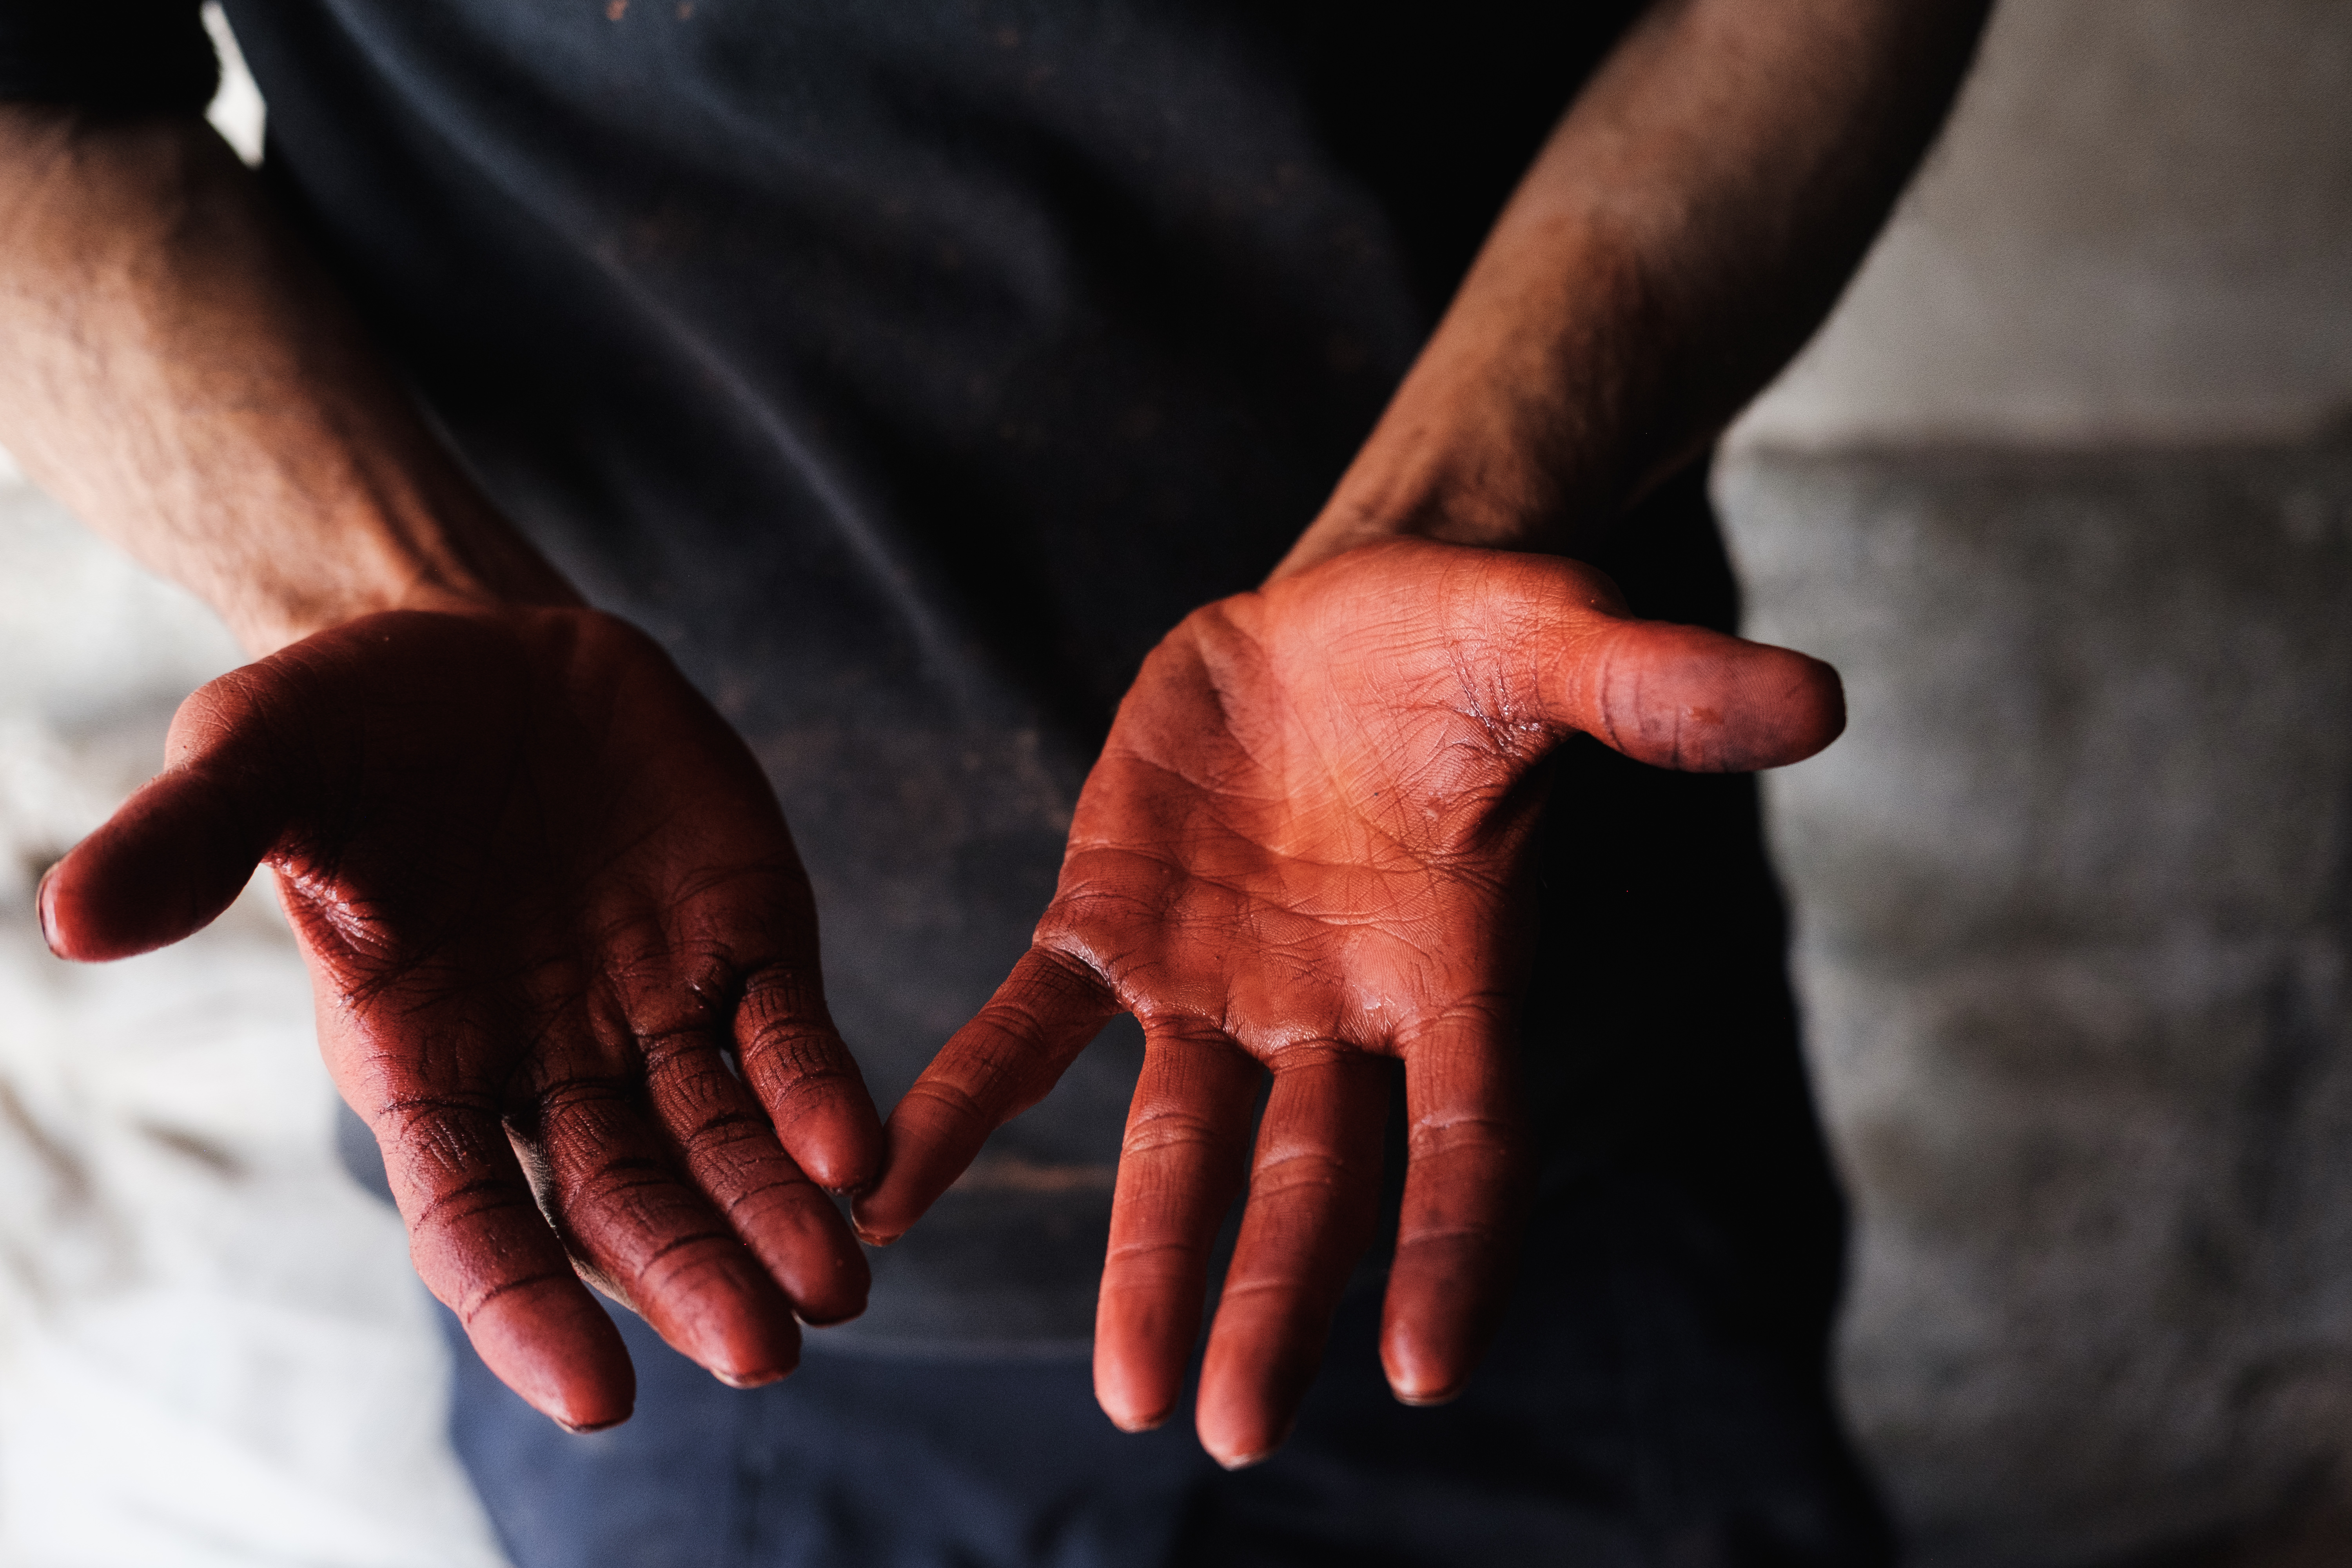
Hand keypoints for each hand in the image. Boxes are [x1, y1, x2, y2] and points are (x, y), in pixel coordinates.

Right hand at [37, 608, 879, 1430]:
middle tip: (764, 1354)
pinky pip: (788, 1033)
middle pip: (623, 1202)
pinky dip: (824, 1092)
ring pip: (723, 1141)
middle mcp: (547, 1061)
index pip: (472, 1219)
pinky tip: (865, 1150)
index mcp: (422, 1062)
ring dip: (779, 1217)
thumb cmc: (343, 725)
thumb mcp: (253, 759)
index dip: (527, 1309)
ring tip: (841, 1286)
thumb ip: (189, 844)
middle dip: (691, 1277)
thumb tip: (71, 919)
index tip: (598, 1398)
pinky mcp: (743, 933)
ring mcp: (655, 1005)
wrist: (468, 642)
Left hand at [854, 538, 1841, 1464]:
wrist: (1342, 615)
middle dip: (1273, 1295)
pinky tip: (891, 1186)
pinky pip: (1027, 1033)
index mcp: (1452, 971)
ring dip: (1144, 1256)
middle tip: (1227, 1423)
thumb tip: (1820, 699)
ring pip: (1173, 1141)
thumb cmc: (1470, 643)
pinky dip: (966, 1105)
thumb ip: (1660, 690)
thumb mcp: (1559, 644)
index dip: (1450, 1245)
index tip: (1422, 1367)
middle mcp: (1332, 1010)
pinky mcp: (1106, 925)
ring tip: (1123, 1385)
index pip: (1465, 1137)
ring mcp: (1212, 980)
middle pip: (1310, 1179)